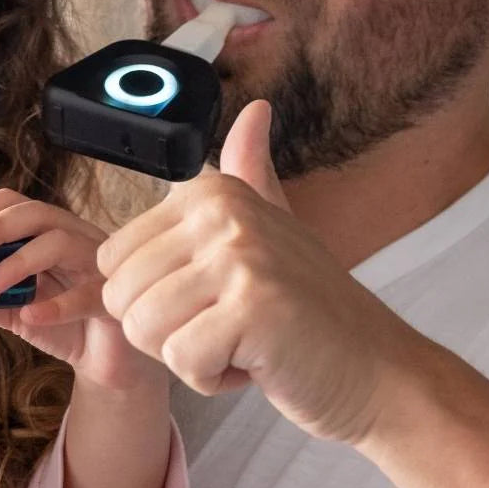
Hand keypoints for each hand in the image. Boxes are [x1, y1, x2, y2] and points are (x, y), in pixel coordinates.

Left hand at [0, 190, 163, 392]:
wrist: (108, 364)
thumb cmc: (65, 327)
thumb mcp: (16, 310)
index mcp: (52, 235)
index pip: (18, 203)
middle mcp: (76, 240)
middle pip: (39, 213)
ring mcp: (97, 266)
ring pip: (60, 243)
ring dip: (19, 261)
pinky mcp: (112, 299)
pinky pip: (85, 295)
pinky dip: (55, 305)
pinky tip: (31, 316)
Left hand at [97, 100, 421, 443]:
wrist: (377, 370)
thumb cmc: (311, 311)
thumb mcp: (275, 227)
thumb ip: (251, 173)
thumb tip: (254, 109)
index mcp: (210, 192)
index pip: (112, 261)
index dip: (152, 300)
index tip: (212, 300)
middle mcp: (221, 212)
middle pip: (121, 296)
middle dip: (165, 333)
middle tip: (227, 328)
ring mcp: (239, 256)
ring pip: (144, 329)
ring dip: (189, 358)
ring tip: (242, 342)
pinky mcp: (252, 309)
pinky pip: (182, 360)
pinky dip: (212, 378)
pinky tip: (255, 363)